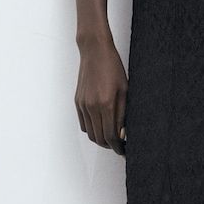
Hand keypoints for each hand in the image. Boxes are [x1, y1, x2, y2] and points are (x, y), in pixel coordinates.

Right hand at [75, 39, 127, 154]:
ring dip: (100, 140)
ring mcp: (83, 105)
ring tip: (111, 138)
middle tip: (120, 146)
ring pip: (90, 133)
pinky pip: (83, 124)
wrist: (95, 52)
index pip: (110, 136)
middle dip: (110, 146)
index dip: (118, 147)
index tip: (124, 151)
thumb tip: (123, 133)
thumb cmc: (113, 68)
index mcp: (106, 104)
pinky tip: (101, 126)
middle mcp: (92, 107)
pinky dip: (92, 130)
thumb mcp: (125, 90)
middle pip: (99, 138)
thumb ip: (124, 113)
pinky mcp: (77, 102)